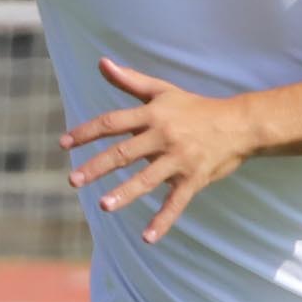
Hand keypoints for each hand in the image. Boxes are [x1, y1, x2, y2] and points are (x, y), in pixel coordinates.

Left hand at [63, 56, 258, 242]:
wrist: (239, 123)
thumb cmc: (195, 107)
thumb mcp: (163, 91)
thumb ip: (130, 80)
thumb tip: (101, 62)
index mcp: (153, 114)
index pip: (112, 122)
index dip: (86, 132)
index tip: (63, 143)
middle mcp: (163, 136)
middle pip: (124, 152)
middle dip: (97, 167)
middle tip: (74, 180)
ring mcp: (179, 159)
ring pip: (147, 178)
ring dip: (125, 193)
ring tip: (103, 206)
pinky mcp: (194, 178)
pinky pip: (176, 202)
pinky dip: (163, 221)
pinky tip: (147, 238)